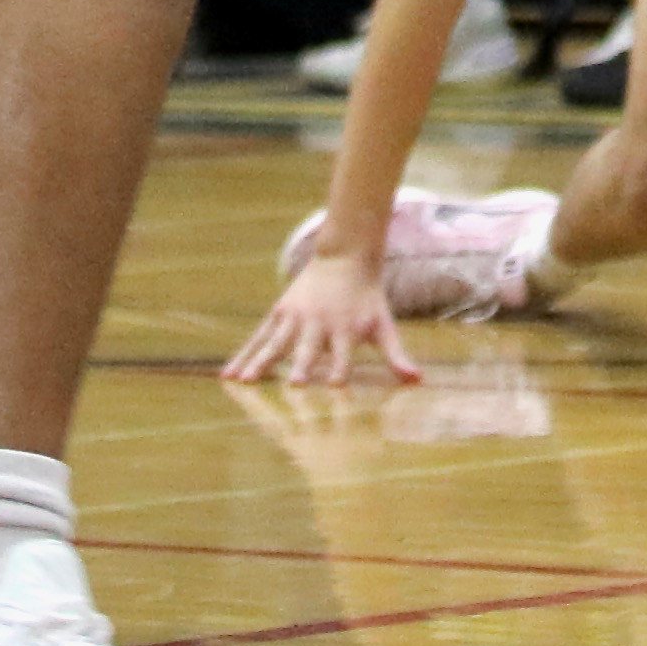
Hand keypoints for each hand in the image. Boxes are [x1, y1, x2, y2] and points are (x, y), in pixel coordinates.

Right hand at [221, 253, 419, 385]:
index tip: (335, 387)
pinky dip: (244, 354)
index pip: (343, 354)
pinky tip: (229, 374)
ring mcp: (295, 317)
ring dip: (260, 362)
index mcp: (345, 329)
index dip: (339, 369)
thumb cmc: (367, 299)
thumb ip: (396, 355)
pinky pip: (259, 338)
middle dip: (301, 366)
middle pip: (308, 349)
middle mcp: (318, 323)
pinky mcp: (279, 314)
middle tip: (294, 384)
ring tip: (244, 382)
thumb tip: (417, 380)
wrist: (345, 258)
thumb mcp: (384, 324)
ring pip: (275, 344)